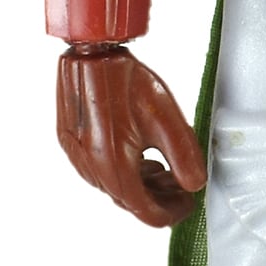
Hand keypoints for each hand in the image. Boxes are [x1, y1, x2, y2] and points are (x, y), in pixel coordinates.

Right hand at [56, 44, 206, 226]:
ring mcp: (77, 155)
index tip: (186, 204)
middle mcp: (90, 166)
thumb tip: (194, 185)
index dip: (171, 213)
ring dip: (141, 185)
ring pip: (113, 187)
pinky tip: (140, 157)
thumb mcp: (168, 121)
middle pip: (129, 201)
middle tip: (180, 186)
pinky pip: (99, 170)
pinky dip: (122, 171)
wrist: (94, 51)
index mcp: (114, 166)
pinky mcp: (71, 142)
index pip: (146, 212)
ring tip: (163, 170)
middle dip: (159, 198)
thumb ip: (184, 159)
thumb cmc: (128, 81)